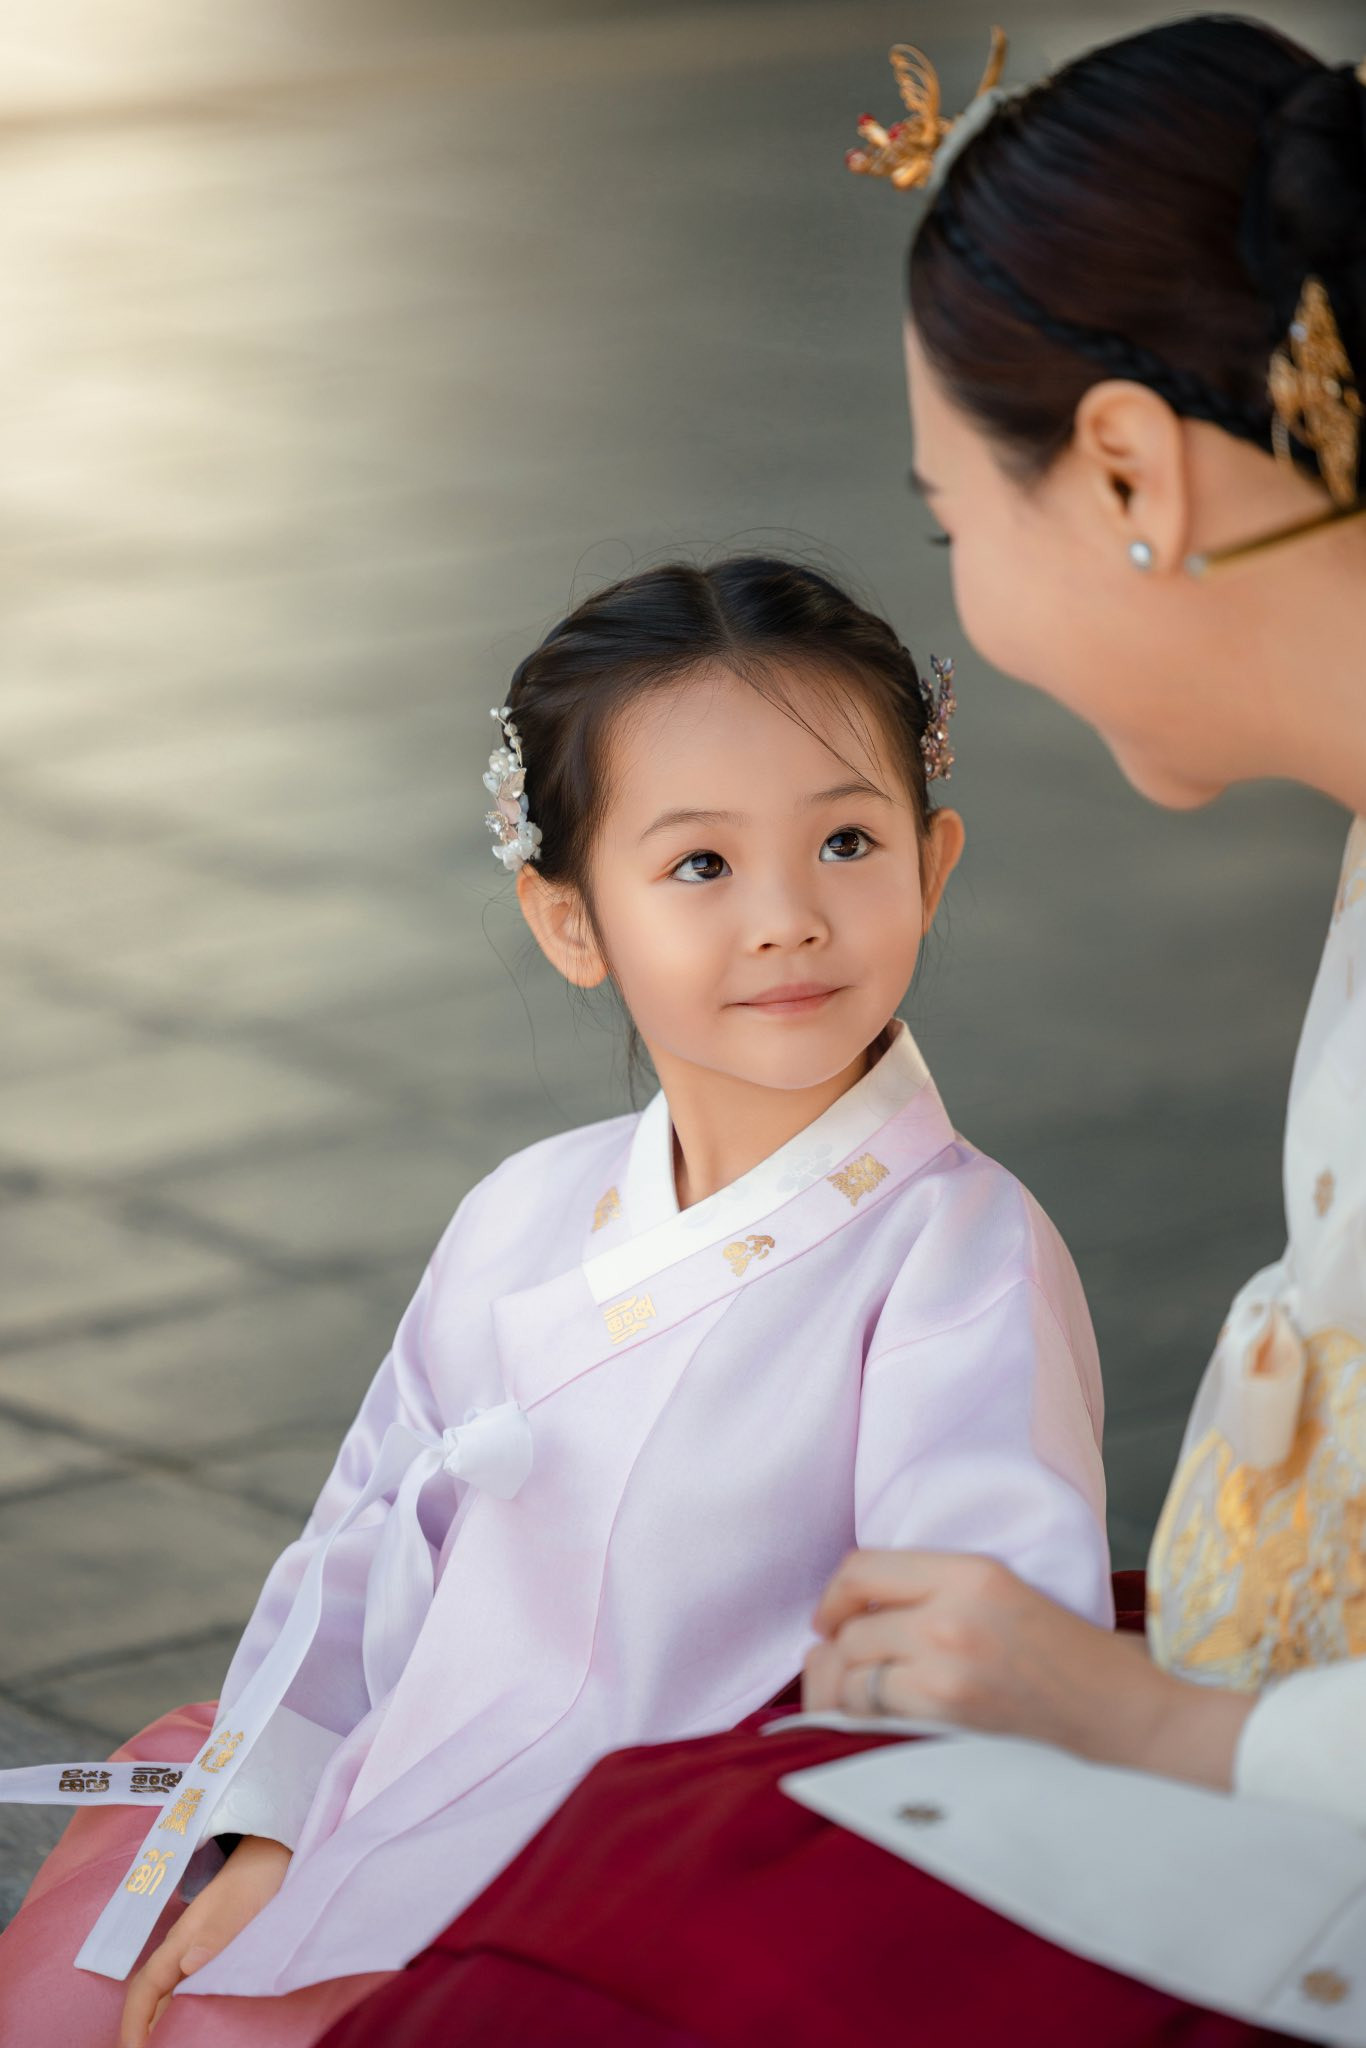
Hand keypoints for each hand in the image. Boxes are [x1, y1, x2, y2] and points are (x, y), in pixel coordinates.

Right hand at [119, 1834, 291, 2046]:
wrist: (277, 1849)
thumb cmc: (258, 1874)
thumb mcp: (242, 1904)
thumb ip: (216, 1933)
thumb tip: (187, 1966)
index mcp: (181, 1941)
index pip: (145, 1989)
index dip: (133, 2025)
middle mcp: (184, 1951)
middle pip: (154, 2001)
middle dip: (147, 2036)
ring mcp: (201, 1954)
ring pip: (174, 2000)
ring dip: (170, 2028)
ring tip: (179, 2047)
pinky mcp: (220, 1955)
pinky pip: (195, 1993)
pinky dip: (191, 2016)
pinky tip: (204, 2031)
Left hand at [802, 1549, 1253, 1786]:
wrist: (1124, 1717)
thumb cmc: (1068, 1657)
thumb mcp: (1003, 1593)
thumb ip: (934, 1591)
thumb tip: (850, 1612)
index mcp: (970, 1570)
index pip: (862, 1567)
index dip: (834, 1595)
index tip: (829, 1618)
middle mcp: (952, 1613)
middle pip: (850, 1628)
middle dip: (834, 1652)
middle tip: (838, 1668)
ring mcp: (949, 1668)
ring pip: (850, 1675)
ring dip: (840, 1691)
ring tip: (848, 1700)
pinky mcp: (949, 1717)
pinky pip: (868, 1715)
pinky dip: (854, 1723)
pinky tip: (867, 1726)